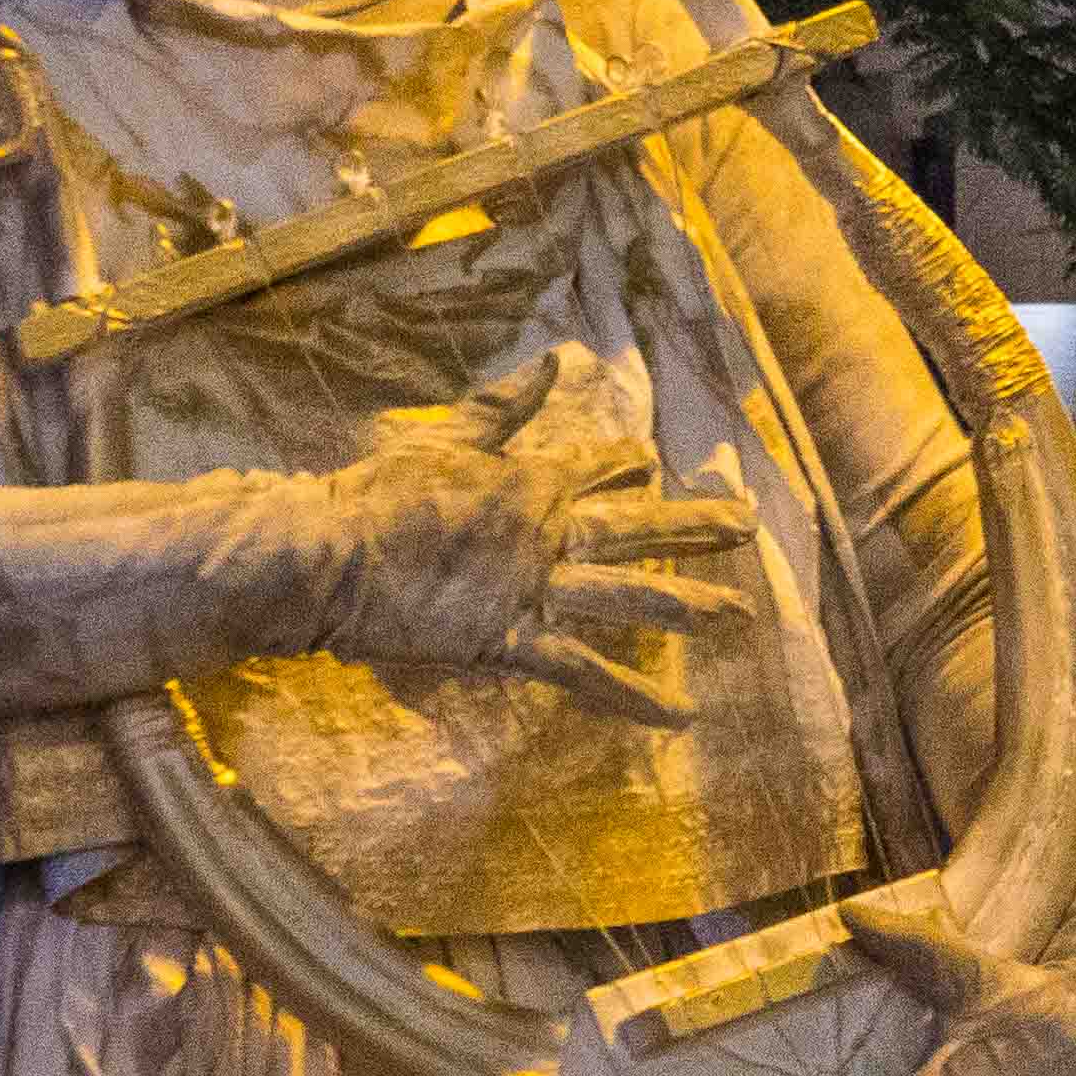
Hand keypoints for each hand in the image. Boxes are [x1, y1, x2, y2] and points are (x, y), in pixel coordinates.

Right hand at [327, 350, 755, 726]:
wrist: (329, 556)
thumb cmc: (372, 496)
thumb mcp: (441, 439)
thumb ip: (501, 407)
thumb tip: (553, 360)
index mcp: (529, 480)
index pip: (594, 467)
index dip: (626, 465)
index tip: (653, 463)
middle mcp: (548, 533)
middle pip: (637, 529)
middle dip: (696, 525)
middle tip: (747, 522)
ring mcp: (536, 589)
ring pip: (630, 597)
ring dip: (689, 604)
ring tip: (740, 614)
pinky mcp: (514, 642)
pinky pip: (588, 674)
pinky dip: (635, 697)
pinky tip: (681, 715)